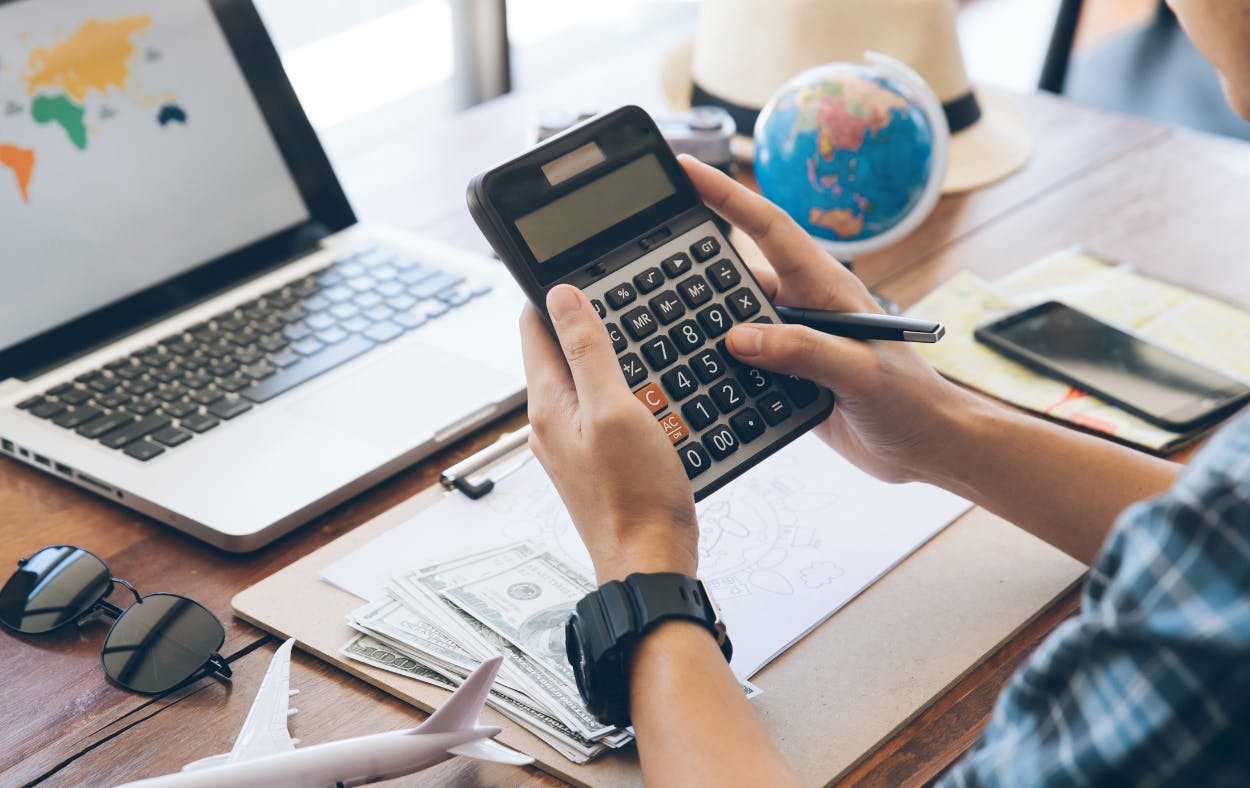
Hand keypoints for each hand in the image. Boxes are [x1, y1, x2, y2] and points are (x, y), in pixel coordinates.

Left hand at [520, 286, 698, 582]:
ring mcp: (572, 444)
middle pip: (561, 350)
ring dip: (613, 357)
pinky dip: (628, 391)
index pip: (534, 326)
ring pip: (587, 380)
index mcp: (547, 403)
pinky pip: (605, 410)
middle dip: (589, 322)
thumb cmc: (635, 496)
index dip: (554, 292)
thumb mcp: (614, 409)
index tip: (582, 267)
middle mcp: (551, 422)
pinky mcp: (597, 461)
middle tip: (627, 296)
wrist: (650, 563)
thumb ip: (588, 351)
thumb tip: (561, 295)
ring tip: (647, 338)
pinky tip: (656, 392)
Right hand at [679, 155, 980, 484]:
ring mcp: (791, 344)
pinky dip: (712, 367)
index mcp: (825, 288)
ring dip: (698, 325)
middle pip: (736, 275)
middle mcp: (803, 309)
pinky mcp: (784, 380)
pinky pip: (737, 366)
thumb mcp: (861, 371)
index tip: (687, 167)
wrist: (926, 448)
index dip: (727, 195)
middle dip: (693, 267)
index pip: (769, 228)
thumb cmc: (911, 401)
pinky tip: (685, 374)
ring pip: (730, 323)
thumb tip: (739, 338)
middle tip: (643, 263)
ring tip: (652, 326)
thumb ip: (803, 350)